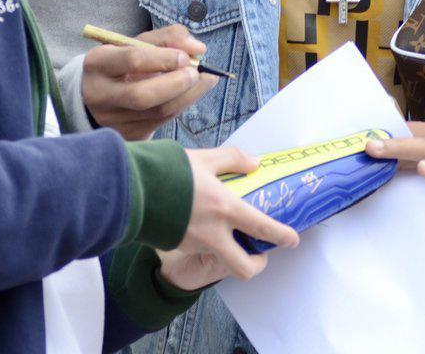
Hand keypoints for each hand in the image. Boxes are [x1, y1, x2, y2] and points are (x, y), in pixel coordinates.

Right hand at [81, 24, 218, 139]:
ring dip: (188, 95)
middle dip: (176, 84)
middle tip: (196, 73)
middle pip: (142, 95)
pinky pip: (162, 122)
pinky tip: (190, 94)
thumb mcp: (136, 43)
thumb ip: (167, 38)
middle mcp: (100, 94)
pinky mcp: (127, 135)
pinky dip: (181, 106)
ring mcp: (112, 119)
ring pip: (157, 112)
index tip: (185, 56)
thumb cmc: (121, 63)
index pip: (132, 60)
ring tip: (205, 80)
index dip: (164, 58)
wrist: (96, 93)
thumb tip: (198, 48)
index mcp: (98, 63)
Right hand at [156, 147, 299, 290]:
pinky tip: (196, 220)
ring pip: (219, 256)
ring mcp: (194, 243)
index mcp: (225, 208)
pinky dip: (204, 239)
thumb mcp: (205, 158)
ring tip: (222, 226)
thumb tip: (254, 163)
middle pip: (244, 267)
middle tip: (259, 254)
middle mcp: (213, 233)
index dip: (281, 235)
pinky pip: (199, 246)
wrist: (131, 188)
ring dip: (226, 247)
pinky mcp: (178, 245)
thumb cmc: (170, 170)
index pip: (262, 227)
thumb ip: (233, 159)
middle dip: (256, 265)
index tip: (292, 239)